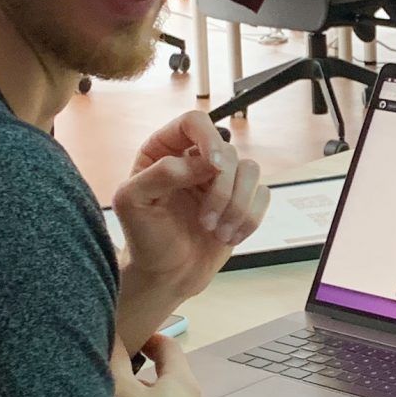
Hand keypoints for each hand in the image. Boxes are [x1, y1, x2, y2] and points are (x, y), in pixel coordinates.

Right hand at [110, 334, 202, 396]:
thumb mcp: (122, 393)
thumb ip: (115, 361)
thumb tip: (109, 333)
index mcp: (182, 382)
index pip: (167, 345)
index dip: (145, 336)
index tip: (121, 334)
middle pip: (159, 375)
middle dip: (132, 368)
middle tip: (102, 365)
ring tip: (98, 396)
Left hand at [112, 111, 266, 299]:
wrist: (166, 274)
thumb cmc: (145, 237)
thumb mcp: (133, 202)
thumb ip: (162, 173)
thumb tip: (205, 161)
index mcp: (164, 150)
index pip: (194, 122)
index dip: (209, 139)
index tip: (214, 167)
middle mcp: (195, 158)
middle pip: (228, 151)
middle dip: (222, 190)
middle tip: (206, 221)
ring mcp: (221, 179)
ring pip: (251, 170)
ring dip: (238, 206)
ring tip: (218, 233)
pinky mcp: (242, 199)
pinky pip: (262, 195)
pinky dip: (250, 219)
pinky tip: (229, 236)